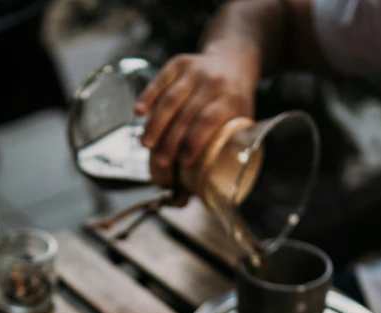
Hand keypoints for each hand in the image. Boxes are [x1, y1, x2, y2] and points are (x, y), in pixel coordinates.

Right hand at [135, 50, 258, 168]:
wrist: (234, 62)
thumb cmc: (234, 103)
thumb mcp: (242, 121)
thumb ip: (228, 146)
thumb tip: (208, 183)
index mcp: (231, 98)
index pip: (209, 120)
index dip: (194, 141)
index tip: (184, 161)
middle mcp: (213, 82)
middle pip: (187, 113)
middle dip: (171, 139)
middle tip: (161, 160)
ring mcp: (194, 70)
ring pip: (171, 99)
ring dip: (156, 123)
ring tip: (146, 144)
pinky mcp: (178, 64)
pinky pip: (160, 80)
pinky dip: (148, 96)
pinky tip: (138, 112)